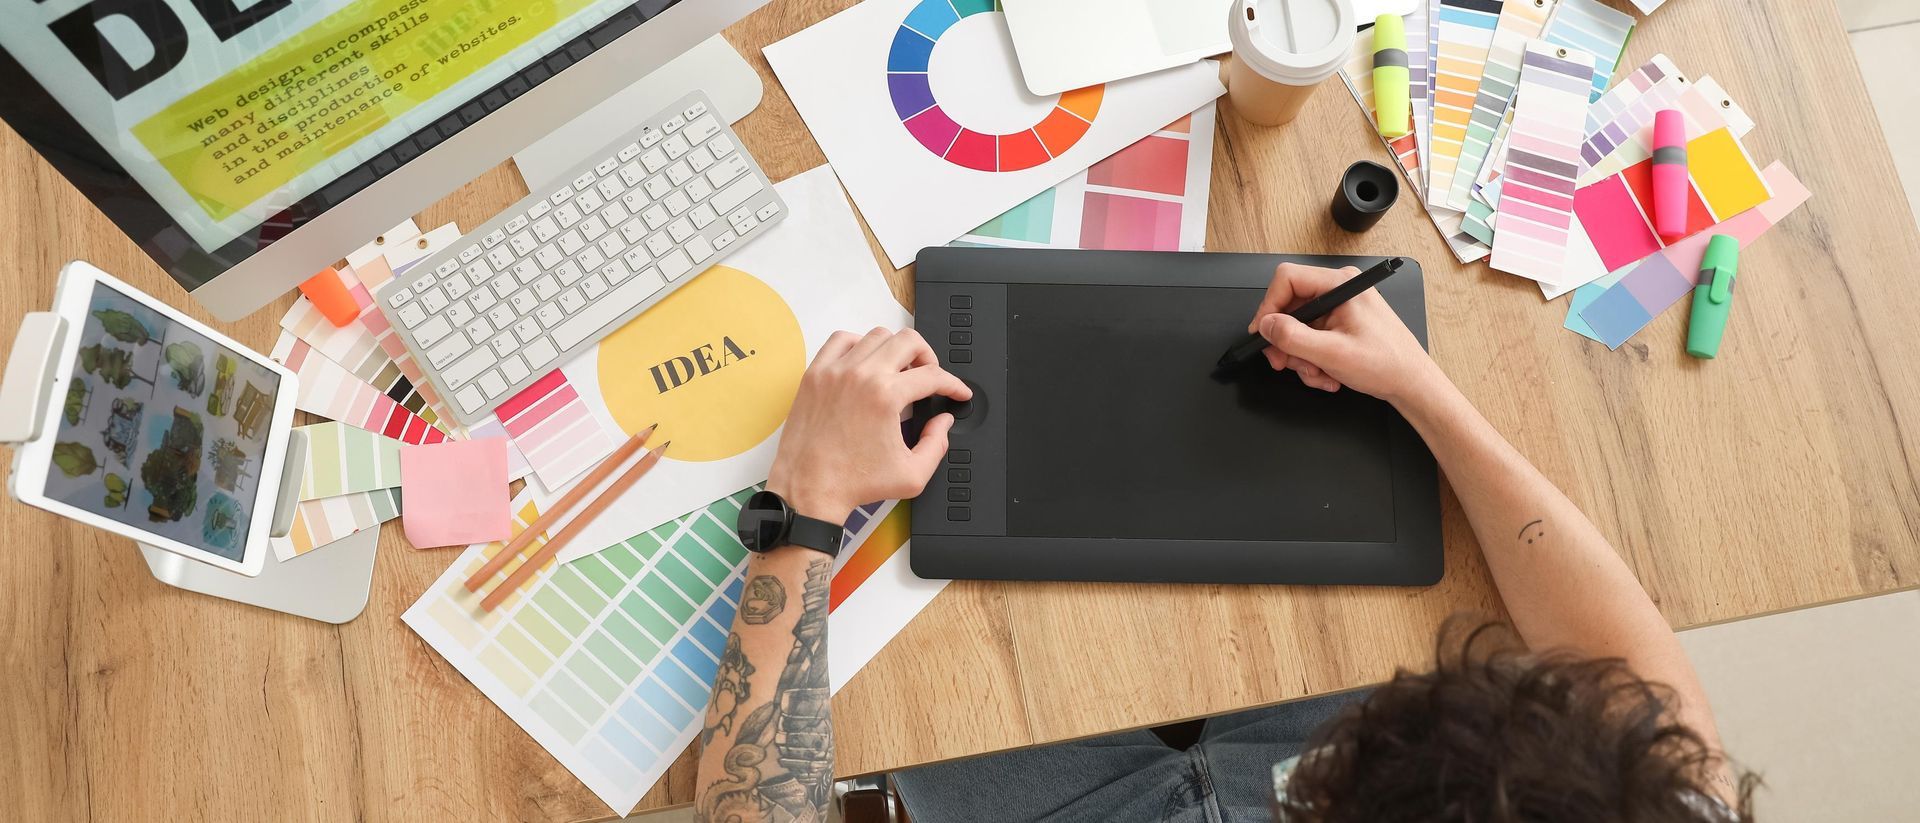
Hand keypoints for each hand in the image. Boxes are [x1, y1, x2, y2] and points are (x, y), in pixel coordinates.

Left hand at [766, 327, 971, 524]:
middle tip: (930, 376)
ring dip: (895, 349)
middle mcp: (861, 376)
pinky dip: (858, 344)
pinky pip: (840, 340)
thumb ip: (937, 445)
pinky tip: (865, 362)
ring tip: (899, 370)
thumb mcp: (911, 475)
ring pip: (877, 336)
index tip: (956, 392)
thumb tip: (942, 422)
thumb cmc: (852, 483)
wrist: (809, 488)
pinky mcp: (815, 375)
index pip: (933, 376)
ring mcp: (835, 371)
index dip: (954, 385)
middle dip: (929, 357)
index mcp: (886, 397)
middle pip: (909, 341)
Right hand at [1247, 263, 1443, 404]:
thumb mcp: (1332, 353)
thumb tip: (1266, 326)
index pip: (1287, 279)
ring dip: (1301, 357)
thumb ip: (1293, 337)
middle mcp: (1339, 291)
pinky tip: (1327, 374)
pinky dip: (1312, 360)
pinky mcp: (1339, 324)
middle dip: (1287, 342)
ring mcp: (1339, 308)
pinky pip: (1310, 338)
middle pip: (1289, 308)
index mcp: (1340, 285)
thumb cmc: (1387, 363)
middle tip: (1285, 363)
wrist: (1411, 383)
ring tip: (1318, 374)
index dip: (1269, 307)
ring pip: (1297, 328)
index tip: (1263, 334)